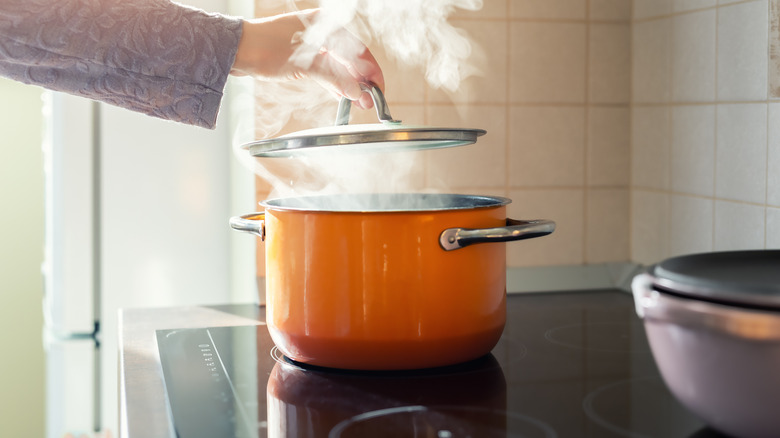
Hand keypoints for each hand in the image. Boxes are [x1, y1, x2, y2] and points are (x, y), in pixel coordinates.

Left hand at [231, 9, 383, 108]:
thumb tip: (356, 92)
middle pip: (351, 59)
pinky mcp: (302, 57)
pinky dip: (335, 83)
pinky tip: (343, 96)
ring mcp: (312, 45)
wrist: (235, 50)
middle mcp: (322, 32)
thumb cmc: (266, 47)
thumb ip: (335, 78)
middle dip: (361, 81)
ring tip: (359, 103)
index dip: (371, 72)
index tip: (378, 89)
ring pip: (339, 67)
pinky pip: (326, 71)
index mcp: (326, 25)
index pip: (359, 50)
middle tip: (370, 102)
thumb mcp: (305, 64)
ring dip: (349, 84)